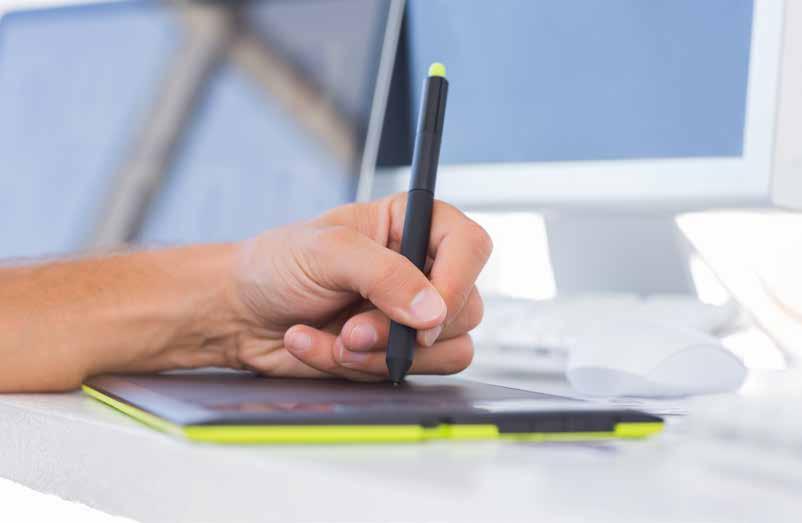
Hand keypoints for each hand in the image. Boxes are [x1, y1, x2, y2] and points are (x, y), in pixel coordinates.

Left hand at [230, 193, 492, 379]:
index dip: (458, 280)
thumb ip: (384, 274)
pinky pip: (408, 375)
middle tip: (354, 328)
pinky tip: (319, 346)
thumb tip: (432, 310)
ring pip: (445, 351)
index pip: (470, 247)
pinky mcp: (395, 353)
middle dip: (403, 330)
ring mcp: (410, 316)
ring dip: (383, 355)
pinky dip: (361, 369)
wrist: (240, 312)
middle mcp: (419, 270)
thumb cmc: (277, 264)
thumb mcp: (326, 251)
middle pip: (464, 308)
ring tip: (335, 338)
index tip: (426, 311)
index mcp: (410, 225)